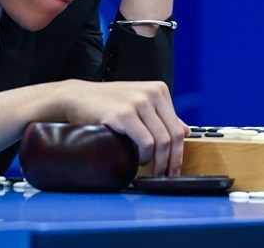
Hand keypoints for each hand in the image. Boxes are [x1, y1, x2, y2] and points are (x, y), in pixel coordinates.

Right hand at [61, 79, 188, 175]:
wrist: (78, 97)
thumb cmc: (107, 102)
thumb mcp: (139, 103)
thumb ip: (161, 115)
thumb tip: (185, 130)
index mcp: (159, 90)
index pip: (178, 126)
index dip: (179, 151)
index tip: (175, 166)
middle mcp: (151, 94)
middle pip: (173, 135)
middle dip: (172, 160)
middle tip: (167, 174)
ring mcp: (138, 103)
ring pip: (161, 141)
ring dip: (158, 161)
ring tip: (150, 168)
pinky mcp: (124, 114)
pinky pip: (146, 142)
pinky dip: (145, 156)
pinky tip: (139, 159)